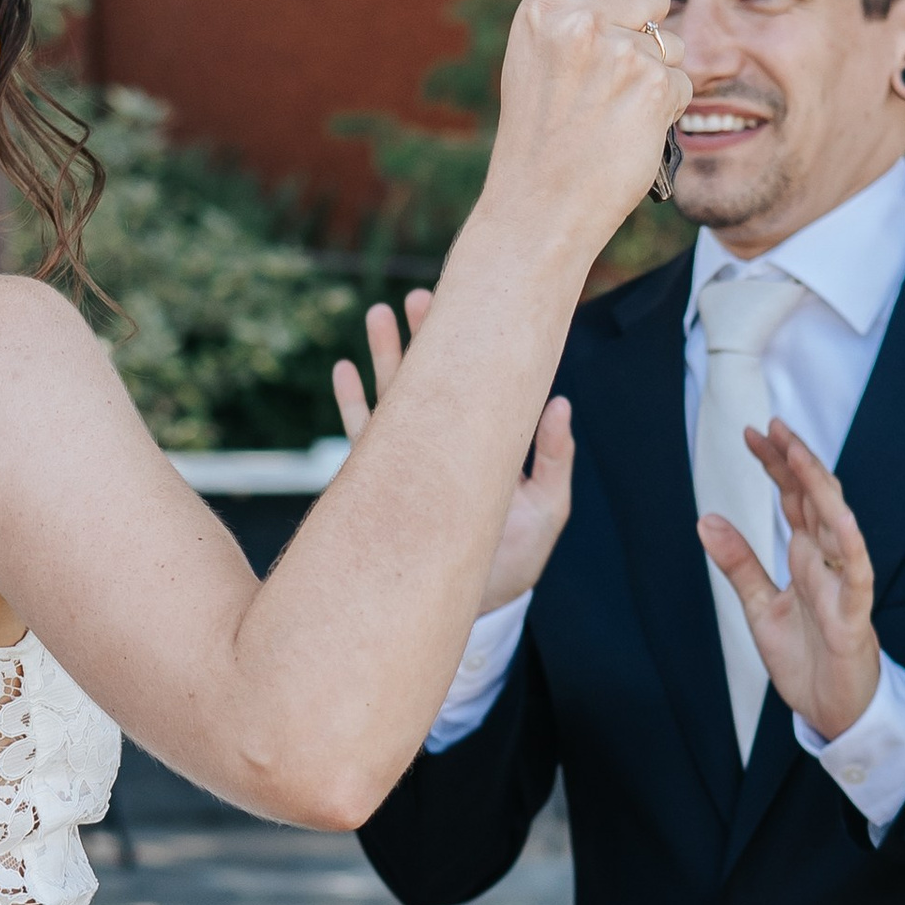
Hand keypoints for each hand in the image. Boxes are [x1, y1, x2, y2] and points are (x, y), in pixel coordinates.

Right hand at [333, 290, 574, 608]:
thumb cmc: (517, 559)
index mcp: (487, 444)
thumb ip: (554, 457)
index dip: (474, 345)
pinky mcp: (384, 486)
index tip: (473, 303)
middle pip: (433, 379)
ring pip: (395, 399)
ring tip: (378, 315)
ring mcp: (412, 463)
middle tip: (420, 296)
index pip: (480, 383)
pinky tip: (343, 370)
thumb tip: (561, 402)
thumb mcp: (548, 508)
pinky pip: (363, 438)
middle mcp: (446, 446)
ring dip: (385, 357)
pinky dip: (352, 403)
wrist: (478, 608)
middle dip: (425, 337)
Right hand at [477, 0, 688, 262]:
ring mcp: (620, 54)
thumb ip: (571, 9)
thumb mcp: (533, 56)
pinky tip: (630, 130)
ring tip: (614, 110)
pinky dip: (666, 107)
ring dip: (657, 73)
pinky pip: (683, 81)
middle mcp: (580, 23)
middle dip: (646, 29)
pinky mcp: (654, 88)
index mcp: (543, 8)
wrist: (540, 205)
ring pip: (672, 41)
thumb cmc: (539, 136)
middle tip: (610, 76)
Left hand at [696, 419, 881, 739]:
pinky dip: (850, 547)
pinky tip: (840, 518)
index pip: (794, 497)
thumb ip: (738, 563)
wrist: (830, 708)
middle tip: (775, 426)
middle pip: (815, 500)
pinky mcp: (853, 616)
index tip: (754, 432)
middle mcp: (827, 562)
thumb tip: (704, 519)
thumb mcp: (758, 606)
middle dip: (797, 462)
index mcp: (806, 557)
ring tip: (800, 456)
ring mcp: (844, 585)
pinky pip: (857, 576)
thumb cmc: (804, 656)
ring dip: (820, 490)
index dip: (777, 464)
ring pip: (836, 526)